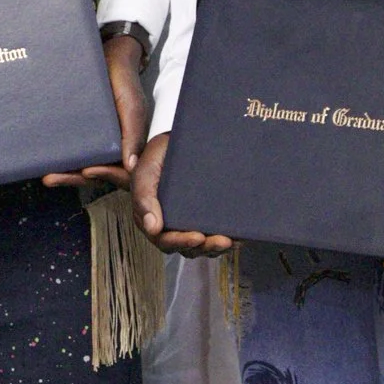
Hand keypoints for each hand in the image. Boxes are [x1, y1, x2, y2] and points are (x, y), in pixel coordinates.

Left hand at [44, 32, 149, 190]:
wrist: (108, 54)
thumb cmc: (124, 80)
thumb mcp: (132, 105)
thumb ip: (133, 133)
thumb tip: (131, 166)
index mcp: (127, 145)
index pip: (118, 173)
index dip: (104, 176)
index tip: (87, 171)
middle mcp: (109, 146)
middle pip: (93, 173)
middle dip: (73, 178)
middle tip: (51, 178)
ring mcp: (92, 139)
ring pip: (78, 164)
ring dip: (63, 172)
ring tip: (45, 175)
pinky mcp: (76, 130)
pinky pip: (67, 147)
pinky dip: (57, 155)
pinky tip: (42, 158)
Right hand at [129, 132, 234, 256]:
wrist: (187, 136)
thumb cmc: (163, 152)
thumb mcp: (147, 169)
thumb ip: (143, 196)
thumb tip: (152, 228)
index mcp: (152, 214)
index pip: (162, 239)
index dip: (179, 242)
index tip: (197, 237)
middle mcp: (171, 222)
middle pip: (185, 247)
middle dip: (203, 247)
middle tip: (221, 241)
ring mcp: (190, 220)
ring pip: (202, 246)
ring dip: (216, 248)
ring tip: (230, 240)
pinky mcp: (208, 217)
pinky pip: (218, 236)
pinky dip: (229, 240)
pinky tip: (239, 236)